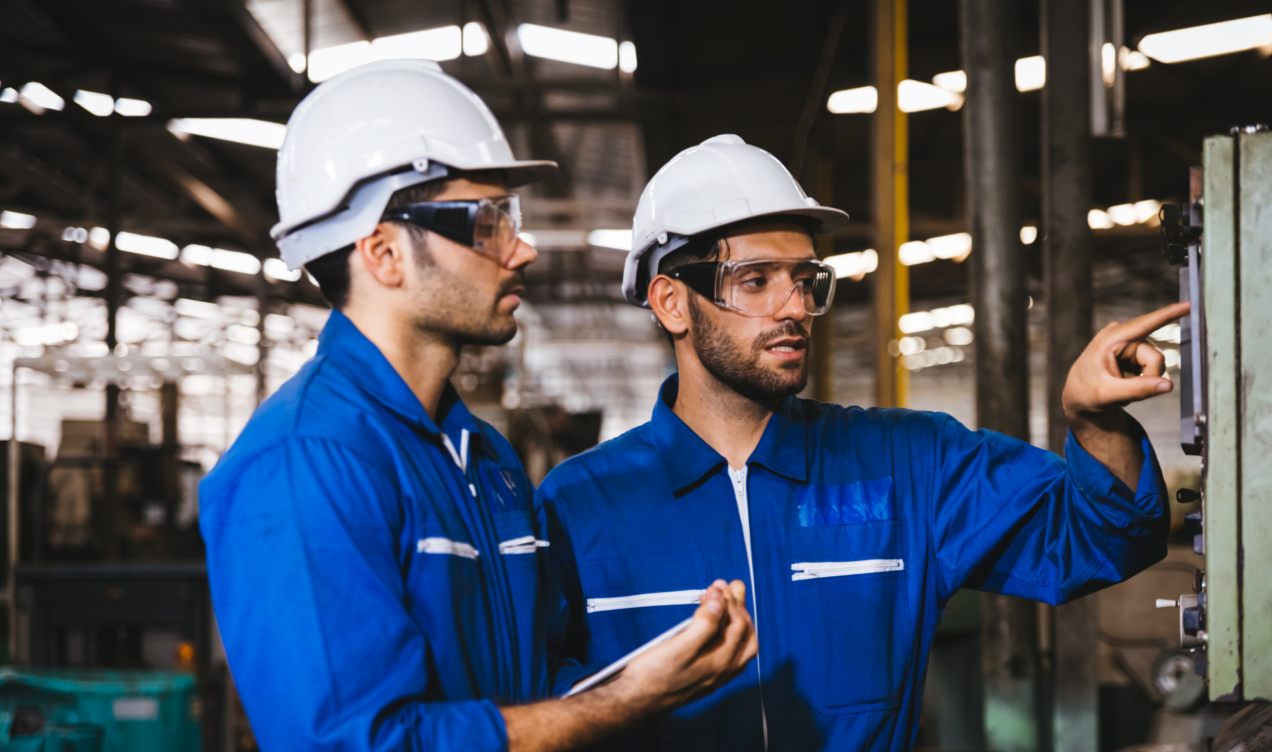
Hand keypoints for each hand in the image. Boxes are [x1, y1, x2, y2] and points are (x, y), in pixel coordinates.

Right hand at [611, 580, 757, 713]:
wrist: (633, 702)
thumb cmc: (652, 678)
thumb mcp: (678, 648)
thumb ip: (703, 625)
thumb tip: (719, 603)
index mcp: (720, 663)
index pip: (738, 625)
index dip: (730, 602)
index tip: (715, 586)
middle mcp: (722, 671)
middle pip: (743, 634)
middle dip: (737, 606)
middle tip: (726, 586)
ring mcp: (714, 674)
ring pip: (738, 643)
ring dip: (734, 618)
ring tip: (724, 600)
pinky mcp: (704, 675)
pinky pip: (728, 651)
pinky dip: (726, 632)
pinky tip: (717, 625)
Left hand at [1062, 301, 1189, 423]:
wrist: (1079, 395)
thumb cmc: (1086, 392)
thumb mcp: (1107, 394)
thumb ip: (1137, 390)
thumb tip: (1169, 385)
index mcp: (1110, 339)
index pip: (1144, 324)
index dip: (1168, 314)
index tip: (1189, 304)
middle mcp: (1124, 337)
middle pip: (1156, 358)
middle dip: (1147, 378)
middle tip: (1127, 393)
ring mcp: (1132, 344)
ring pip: (1157, 366)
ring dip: (1144, 381)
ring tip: (1122, 387)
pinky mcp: (1137, 352)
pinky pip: (1154, 370)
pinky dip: (1143, 381)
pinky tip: (1126, 383)